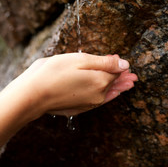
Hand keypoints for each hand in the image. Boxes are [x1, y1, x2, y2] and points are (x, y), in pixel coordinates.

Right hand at [11, 53, 137, 116]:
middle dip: (122, 78)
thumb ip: (104, 62)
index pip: (117, 72)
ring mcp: (88, 104)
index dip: (118, 64)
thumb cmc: (54, 73)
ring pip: (107, 94)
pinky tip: (107, 95)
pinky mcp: (78, 109)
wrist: (33, 94)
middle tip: (133, 77)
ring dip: (117, 89)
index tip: (119, 58)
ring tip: (127, 85)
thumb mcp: (79, 60)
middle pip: (114, 84)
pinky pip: (97, 101)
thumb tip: (124, 63)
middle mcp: (98, 95)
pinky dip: (105, 96)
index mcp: (100, 81)